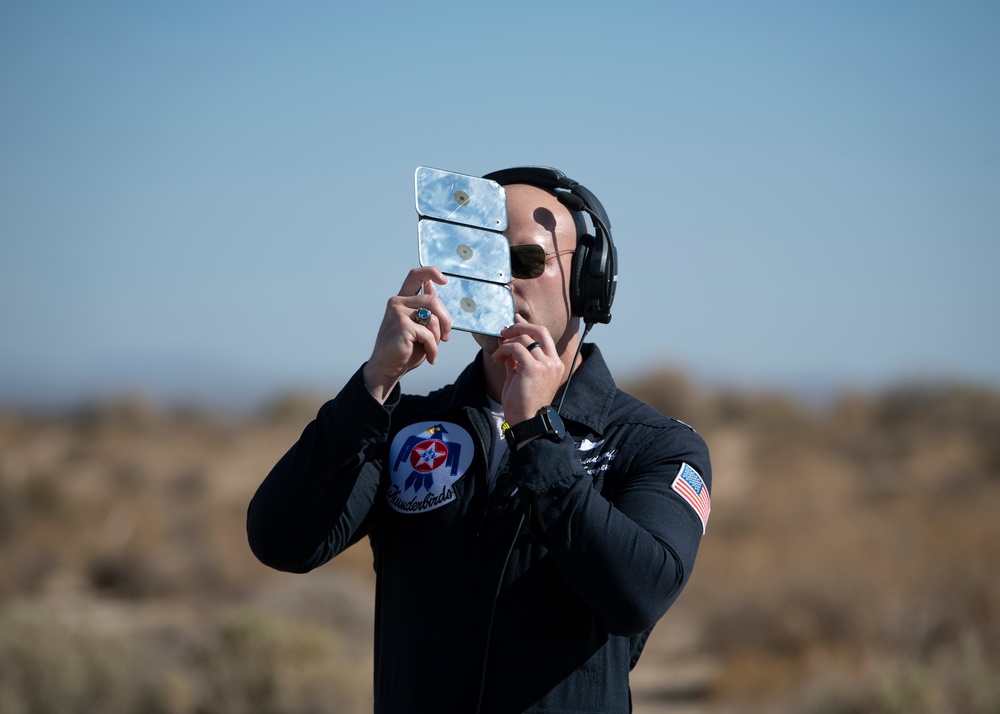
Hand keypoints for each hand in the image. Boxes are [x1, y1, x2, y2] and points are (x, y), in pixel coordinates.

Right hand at [363, 267, 452, 402]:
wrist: (387, 368)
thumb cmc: (405, 349)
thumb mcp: (420, 327)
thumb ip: (426, 309)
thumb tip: (435, 288)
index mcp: (402, 300)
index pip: (416, 275)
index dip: (432, 272)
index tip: (445, 281)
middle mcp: (398, 302)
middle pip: (433, 300)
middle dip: (446, 319)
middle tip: (446, 336)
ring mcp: (398, 312)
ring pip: (433, 317)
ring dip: (438, 336)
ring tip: (433, 349)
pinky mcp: (402, 325)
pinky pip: (428, 334)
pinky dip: (433, 348)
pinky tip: (430, 357)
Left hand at [491, 316, 565, 424]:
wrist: (527, 422)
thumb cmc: (524, 403)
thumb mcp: (521, 376)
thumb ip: (516, 358)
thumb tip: (506, 340)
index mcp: (554, 364)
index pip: (544, 336)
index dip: (527, 326)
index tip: (514, 321)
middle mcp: (553, 362)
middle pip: (539, 330)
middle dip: (519, 327)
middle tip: (504, 332)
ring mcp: (545, 365)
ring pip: (524, 338)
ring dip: (507, 343)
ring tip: (498, 355)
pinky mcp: (533, 369)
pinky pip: (516, 348)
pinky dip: (503, 350)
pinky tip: (497, 359)